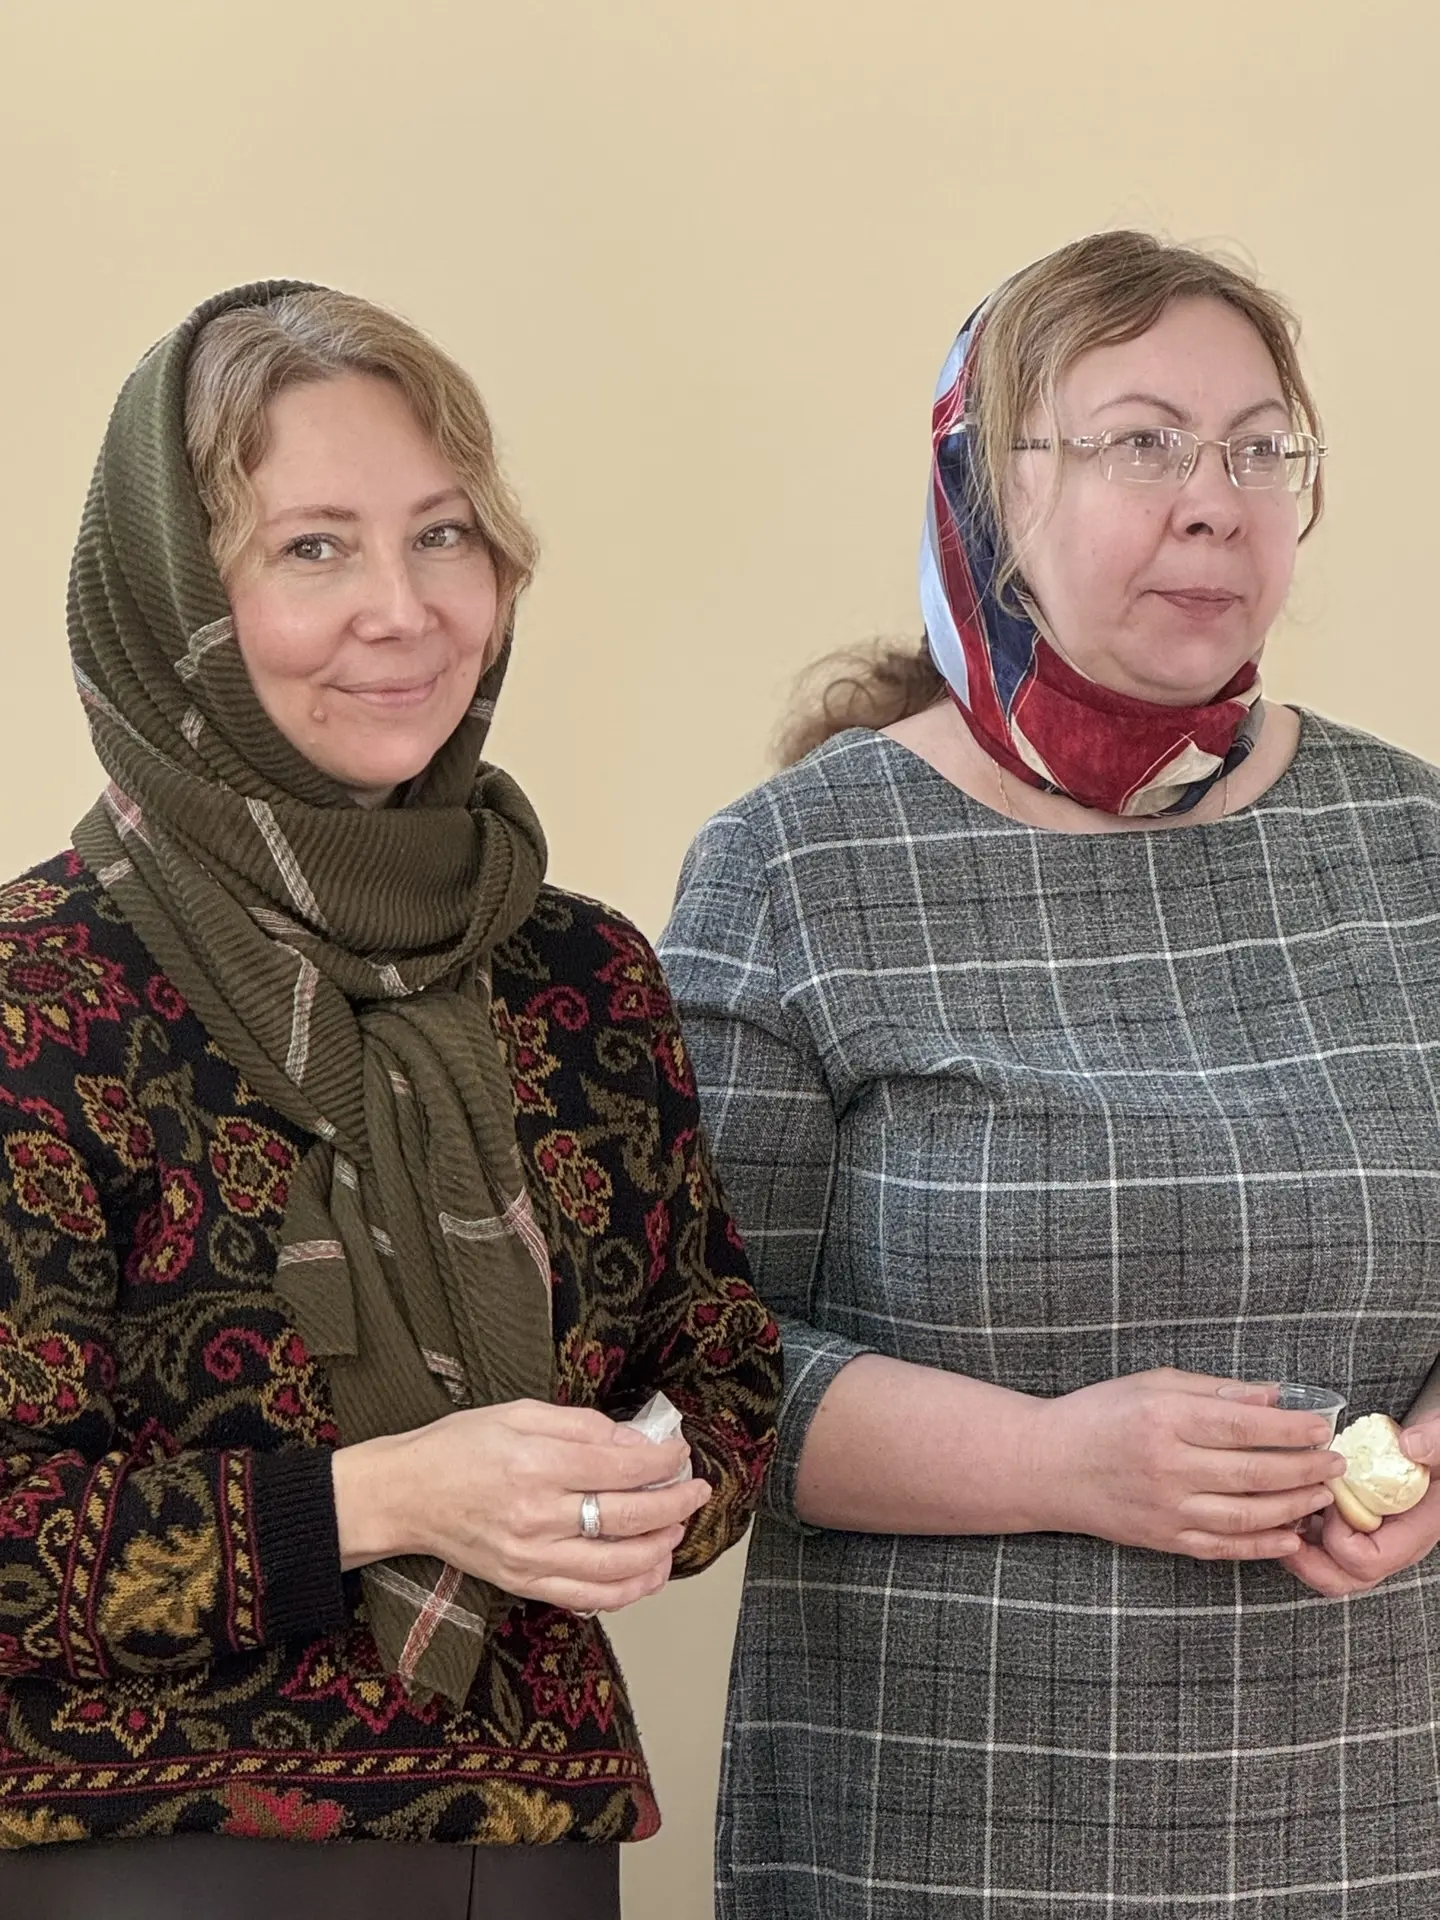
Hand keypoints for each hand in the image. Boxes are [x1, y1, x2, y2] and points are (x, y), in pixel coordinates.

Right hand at [332, 1399, 712, 1615]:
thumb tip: (635, 1440)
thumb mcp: (519, 1413)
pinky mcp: (524, 1583)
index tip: (681, 1456)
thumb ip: (581, 1425)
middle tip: (695, 1491)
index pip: (621, 1467)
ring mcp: (531, 1557)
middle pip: (627, 1518)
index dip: (664, 1463)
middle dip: (675, 1504)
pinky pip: (590, 1597)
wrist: (407, 1495)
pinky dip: (630, 1590)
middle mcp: (536, 1516)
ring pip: (617, 1566)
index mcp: (536, 1464)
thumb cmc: (459, 1447)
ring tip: (677, 1529)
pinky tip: (650, 1571)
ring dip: (661, 1549)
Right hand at [1032, 1369, 1343, 1561]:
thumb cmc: (1098, 1415)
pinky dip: (1262, 1545)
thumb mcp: (1150, 1384)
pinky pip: (1223, 1546)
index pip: (1242, 1425)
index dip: (1290, 1429)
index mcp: (1163, 1418)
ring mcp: (1165, 1508)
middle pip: (1253, 1472)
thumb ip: (1213, 1390)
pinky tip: (1289, 1535)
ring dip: (1294, 1507)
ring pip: (1246, 1513)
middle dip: (1304, 1468)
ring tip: (1321, 1495)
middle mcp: (1166, 1466)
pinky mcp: (1163, 1539)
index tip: (1321, 1426)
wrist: (1045, 1465)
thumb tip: (1273, 1396)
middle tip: (1335, 1463)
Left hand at [1288, 1411, 1439, 1596]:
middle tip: (1282, 1524)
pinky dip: (1303, 1530)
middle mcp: (1396, 1541)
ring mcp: (1377, 1536)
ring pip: (1333, 1568)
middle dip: (1307, 1561)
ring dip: (1300, 1548)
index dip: (1340, 1539)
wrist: (1439, 1444)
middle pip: (1347, 1578)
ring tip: (1279, 1512)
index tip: (1330, 1500)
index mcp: (1418, 1527)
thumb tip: (1412, 1446)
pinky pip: (1328, 1545)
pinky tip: (1288, 1500)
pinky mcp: (1361, 1524)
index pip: (1370, 1560)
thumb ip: (1436, 1442)